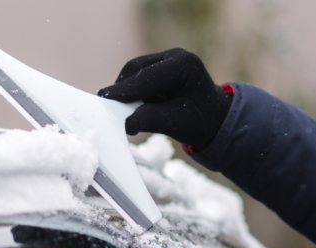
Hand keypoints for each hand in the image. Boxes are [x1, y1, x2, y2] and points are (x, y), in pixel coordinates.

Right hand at [98, 48, 232, 151]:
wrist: (211, 118)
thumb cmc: (198, 122)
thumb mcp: (177, 124)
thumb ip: (151, 120)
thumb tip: (125, 123)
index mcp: (185, 65)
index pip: (148, 76)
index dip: (125, 89)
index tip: (104, 99)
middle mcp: (175, 56)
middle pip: (137, 68)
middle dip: (122, 89)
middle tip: (109, 109)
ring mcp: (166, 58)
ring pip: (133, 71)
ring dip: (125, 90)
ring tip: (123, 111)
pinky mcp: (157, 65)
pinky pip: (136, 75)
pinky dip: (131, 91)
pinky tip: (132, 106)